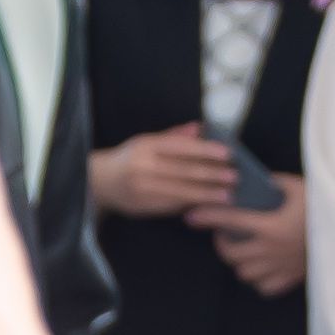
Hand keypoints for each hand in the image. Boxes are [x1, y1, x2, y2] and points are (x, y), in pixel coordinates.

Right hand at [91, 123, 236, 219]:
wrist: (100, 182)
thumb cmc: (130, 158)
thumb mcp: (146, 141)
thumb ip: (173, 136)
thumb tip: (200, 128)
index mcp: (145, 145)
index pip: (180, 147)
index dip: (205, 150)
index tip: (227, 154)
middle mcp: (143, 166)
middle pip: (183, 170)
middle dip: (212, 175)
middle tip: (233, 177)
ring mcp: (143, 188)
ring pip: (181, 192)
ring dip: (207, 194)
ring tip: (227, 196)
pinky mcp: (144, 207)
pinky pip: (173, 206)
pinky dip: (193, 205)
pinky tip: (208, 206)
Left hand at [189, 175, 308, 293]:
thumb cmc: (323, 205)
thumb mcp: (298, 186)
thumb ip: (272, 183)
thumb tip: (252, 182)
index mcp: (270, 225)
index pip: (228, 219)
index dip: (206, 216)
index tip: (190, 216)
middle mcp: (271, 250)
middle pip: (230, 253)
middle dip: (221, 242)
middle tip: (225, 233)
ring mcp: (280, 267)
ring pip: (243, 273)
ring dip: (239, 261)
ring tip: (243, 249)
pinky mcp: (291, 279)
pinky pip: (264, 287)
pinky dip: (257, 278)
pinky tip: (261, 266)